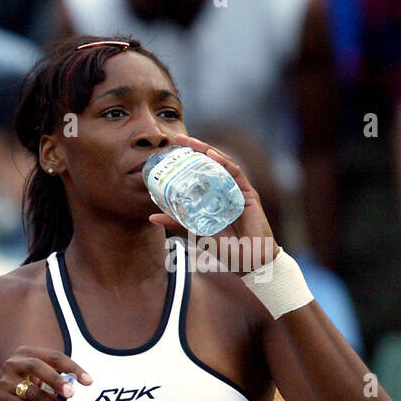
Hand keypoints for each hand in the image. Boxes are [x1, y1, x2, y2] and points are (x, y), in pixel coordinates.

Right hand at [0, 347, 91, 400]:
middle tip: (72, 394)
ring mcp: (5, 380)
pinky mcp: (1, 398)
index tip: (88, 381)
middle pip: (38, 367)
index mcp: (25, 354)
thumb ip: (52, 385)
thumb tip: (67, 395)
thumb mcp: (36, 382)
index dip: (73, 368)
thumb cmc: (20, 389)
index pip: (53, 357)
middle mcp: (13, 363)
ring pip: (34, 394)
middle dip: (57, 380)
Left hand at [148, 133, 276, 273]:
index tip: (171, 151)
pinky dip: (223, 163)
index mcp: (213, 197)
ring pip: (222, 164)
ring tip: (191, 142)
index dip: (187, 161)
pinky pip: (235, 174)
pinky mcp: (249, 194)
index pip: (200, 173)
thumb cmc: (225, 249)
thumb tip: (151, 216)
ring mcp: (237, 191)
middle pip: (210, 164)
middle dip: (195, 149)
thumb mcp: (195, 234)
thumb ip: (176, 223)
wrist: (249, 261)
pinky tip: (211, 156)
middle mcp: (226, 190)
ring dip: (207, 151)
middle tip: (178, 139)